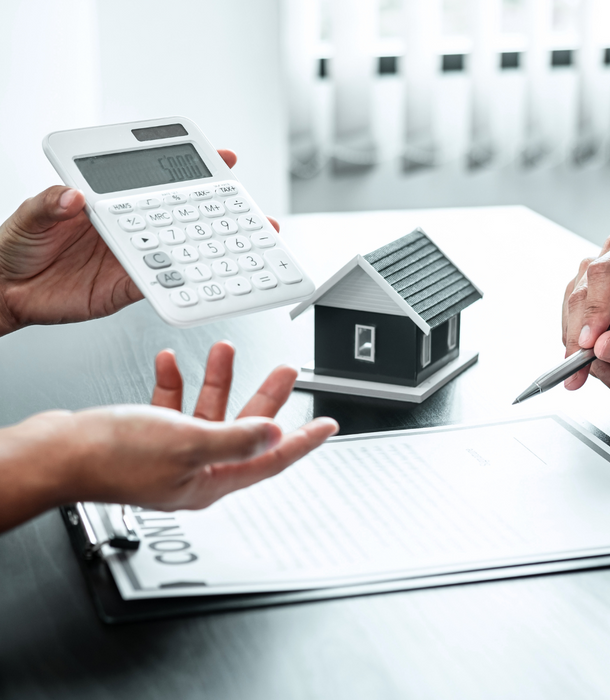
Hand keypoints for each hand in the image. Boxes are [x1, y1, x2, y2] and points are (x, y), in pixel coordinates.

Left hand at [0, 150, 279, 335]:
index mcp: (110, 204)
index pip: (155, 182)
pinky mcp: (128, 288)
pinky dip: (183, 285)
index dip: (189, 169)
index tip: (222, 157)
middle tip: (249, 209)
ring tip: (242, 246)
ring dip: (212, 249)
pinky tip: (205, 280)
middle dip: (219, 212)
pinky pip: (162, 286)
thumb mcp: (28, 215)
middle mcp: (128, 229)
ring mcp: (132, 259)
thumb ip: (49, 203)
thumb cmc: (16, 246)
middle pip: (180, 217)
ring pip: (181, 251)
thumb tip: (73, 195)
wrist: (7, 292)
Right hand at [0, 342, 337, 530]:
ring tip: (225, 350)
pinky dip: (175, 382)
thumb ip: (236, 439)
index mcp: (211, 480)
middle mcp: (195, 470)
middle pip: (245, 428)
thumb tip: (275, 436)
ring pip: (208, 410)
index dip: (304, 441)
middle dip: (265, 395)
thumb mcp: (187, 441)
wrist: (56, 452)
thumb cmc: (110, 456)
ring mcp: (171, 453)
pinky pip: (172, 406)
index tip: (327, 426)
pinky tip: (171, 362)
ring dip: (217, 379)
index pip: (271, 460)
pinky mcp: (148, 437)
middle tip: (285, 370)